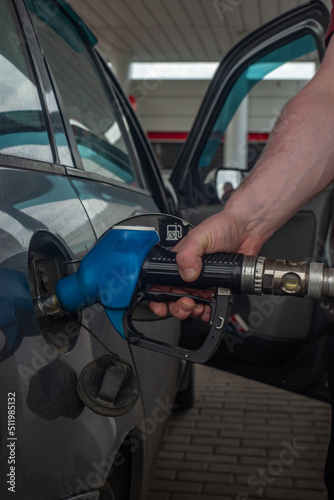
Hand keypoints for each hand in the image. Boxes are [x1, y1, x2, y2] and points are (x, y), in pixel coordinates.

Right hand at [149, 210, 264, 320]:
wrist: (247, 230)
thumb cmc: (222, 226)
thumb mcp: (200, 235)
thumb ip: (189, 253)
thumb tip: (186, 272)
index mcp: (180, 262)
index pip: (161, 283)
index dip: (158, 297)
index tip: (162, 305)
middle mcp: (190, 274)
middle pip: (174, 299)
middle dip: (177, 307)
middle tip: (186, 304)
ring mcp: (204, 283)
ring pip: (191, 305)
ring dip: (193, 311)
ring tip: (199, 306)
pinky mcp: (218, 288)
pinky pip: (210, 306)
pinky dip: (209, 312)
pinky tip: (210, 308)